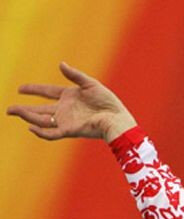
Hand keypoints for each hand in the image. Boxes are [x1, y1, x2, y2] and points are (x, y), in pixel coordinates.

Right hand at [6, 62, 136, 142]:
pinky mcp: (70, 130)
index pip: (46, 91)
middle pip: (39, 109)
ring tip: (14, 112)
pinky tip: (31, 128)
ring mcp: (66, 120)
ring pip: (42, 120)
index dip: (33, 89)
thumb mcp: (90, 84)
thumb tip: (60, 64)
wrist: (117, 118)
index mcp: (69, 96)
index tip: (20, 88)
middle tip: (8, 110)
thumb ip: (75, 75)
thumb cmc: (108, 102)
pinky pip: (52, 133)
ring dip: (28, 117)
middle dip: (23, 110)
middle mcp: (65, 109)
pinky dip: (41, 132)